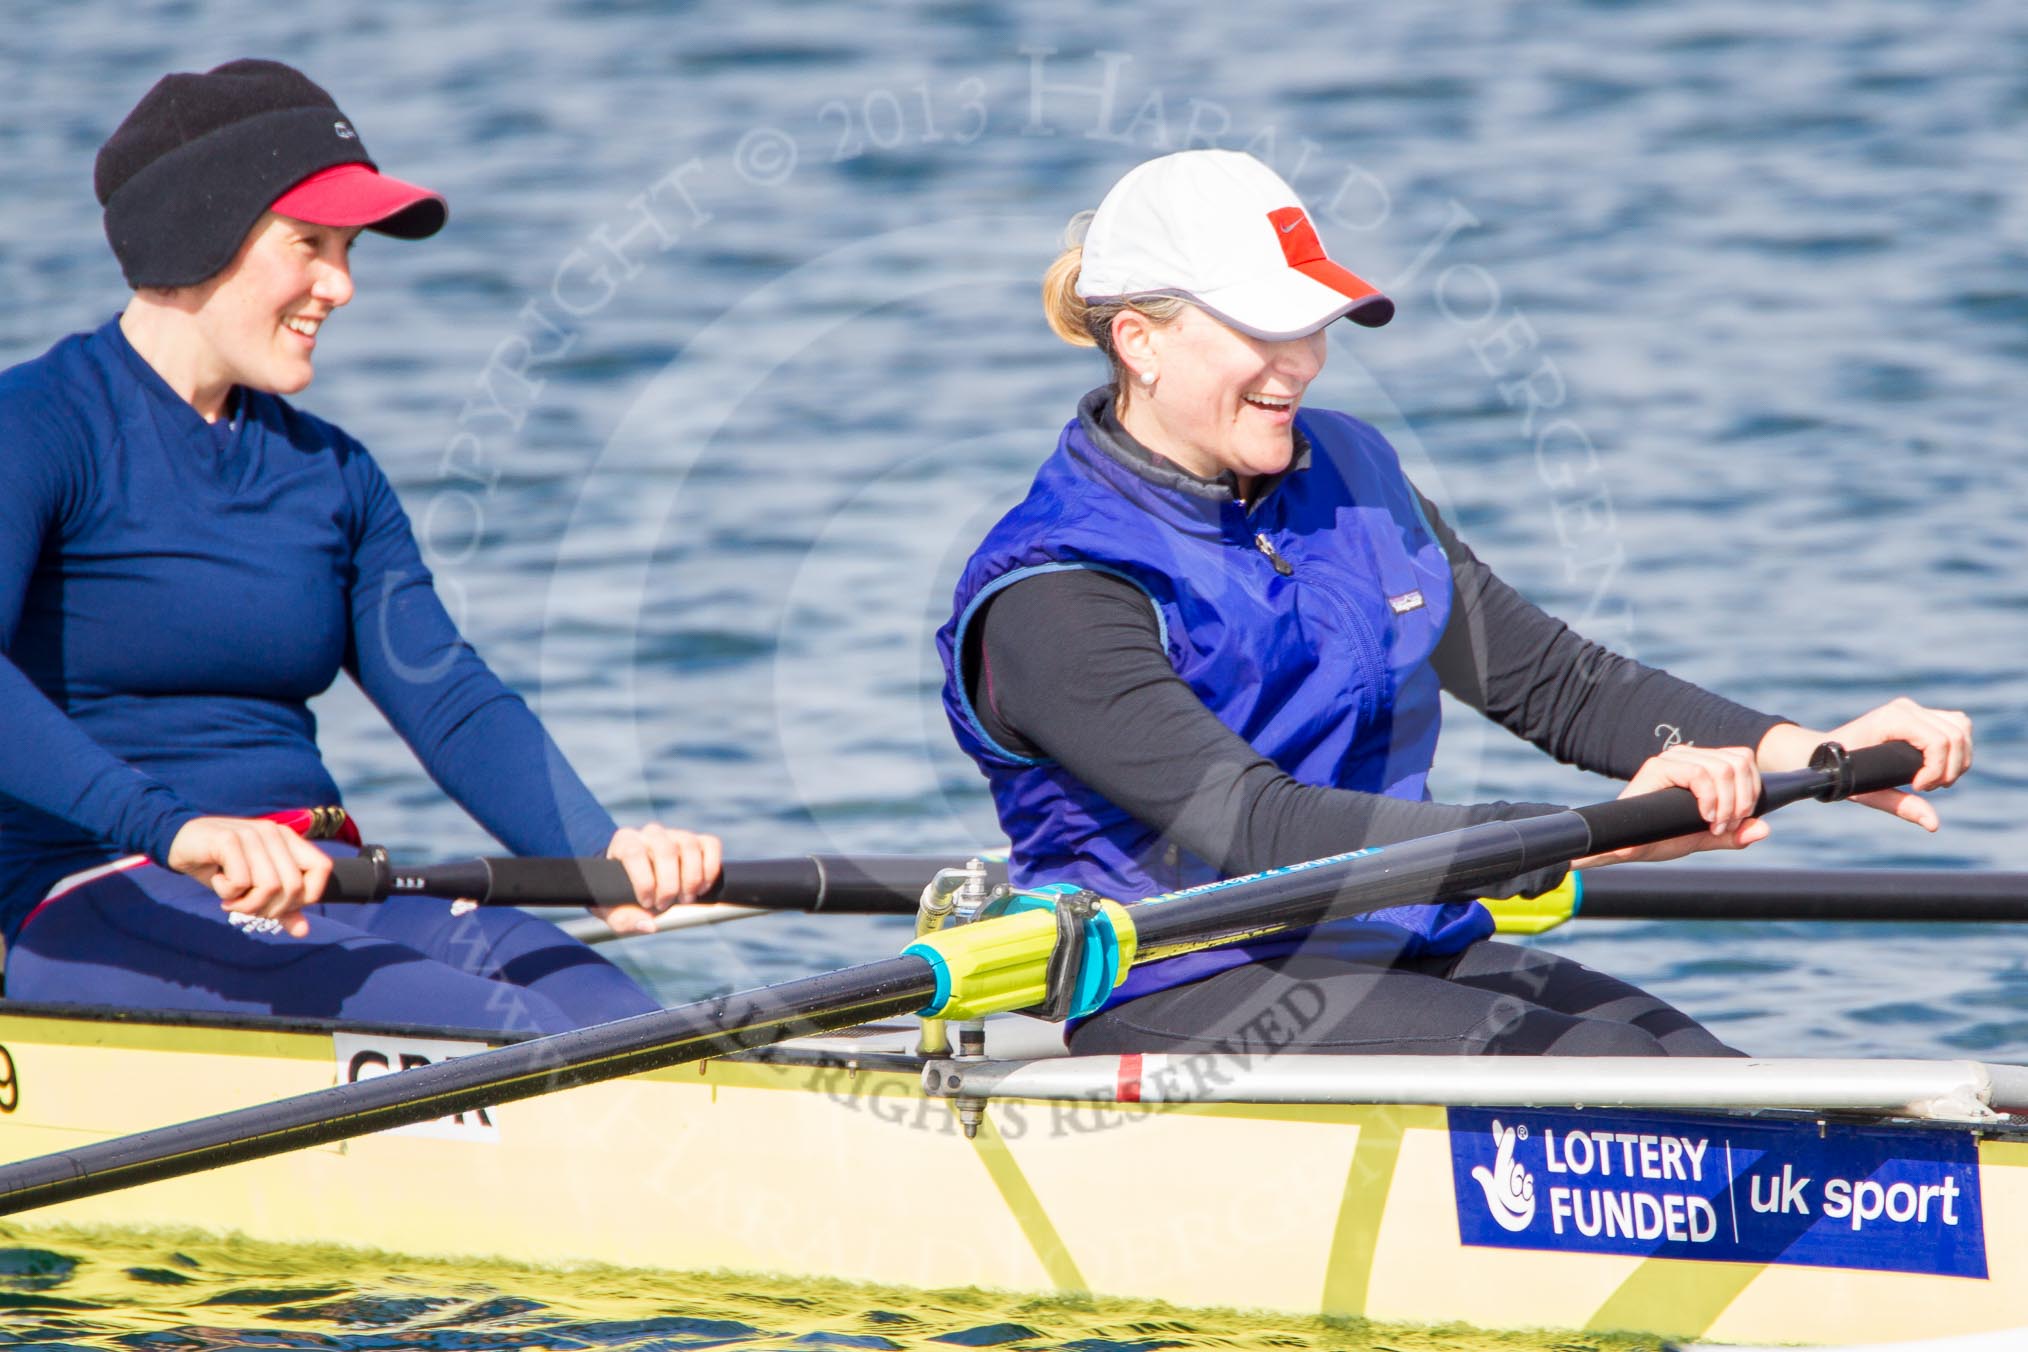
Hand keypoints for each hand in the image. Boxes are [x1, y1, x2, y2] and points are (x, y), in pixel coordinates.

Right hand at [166, 817, 333, 937]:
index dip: (307, 895)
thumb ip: (281, 907)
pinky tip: (218, 882)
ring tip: (231, 900)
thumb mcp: (254, 888)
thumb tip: (303, 932)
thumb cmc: (223, 867)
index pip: (323, 869)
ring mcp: (253, 833)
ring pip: (270, 886)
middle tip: (247, 907)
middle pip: (294, 886)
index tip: (278, 905)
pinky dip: (228, 893)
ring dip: (247, 905)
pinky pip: (241, 882)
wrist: (180, 842)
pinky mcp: (228, 839)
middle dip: (270, 909)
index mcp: (289, 840)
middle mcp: (275, 833)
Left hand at [591, 823, 722, 935]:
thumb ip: (624, 919)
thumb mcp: (612, 910)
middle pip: (666, 850)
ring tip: (686, 899)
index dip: (644, 881)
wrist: (634, 882)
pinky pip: (711, 844)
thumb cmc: (620, 895)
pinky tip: (703, 888)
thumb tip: (650, 925)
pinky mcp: (697, 841)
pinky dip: (711, 868)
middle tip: (665, 905)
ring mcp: (676, 835)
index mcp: (625, 842)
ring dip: (692, 878)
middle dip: (669, 884)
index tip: (647, 903)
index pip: (635, 853)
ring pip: (690, 845)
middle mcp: (651, 834)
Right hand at [1573, 744, 1769, 869]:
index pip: (1742, 759)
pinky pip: (1701, 774)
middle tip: (1726, 826)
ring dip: (1728, 802)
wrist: (1626, 846)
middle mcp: (1688, 755)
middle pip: (1740, 762)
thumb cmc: (1661, 838)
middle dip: (1742, 800)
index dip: (1751, 791)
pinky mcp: (1659, 767)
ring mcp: (1673, 758)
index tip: (1737, 821)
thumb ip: (1735, 834)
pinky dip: (1710, 798)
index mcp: (1701, 764)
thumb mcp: (1706, 838)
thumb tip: (1764, 829)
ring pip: (1725, 767)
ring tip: (1715, 825)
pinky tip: (1704, 816)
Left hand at [1757, 697, 1972, 831]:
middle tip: (1926, 788)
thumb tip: (1934, 824)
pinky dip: (1958, 748)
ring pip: (1962, 728)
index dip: (1937, 769)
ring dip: (1958, 759)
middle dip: (1950, 769)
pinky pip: (1957, 725)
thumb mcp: (1868, 792)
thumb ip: (1901, 806)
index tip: (1919, 788)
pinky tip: (1940, 768)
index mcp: (1891, 719)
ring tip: (1934, 780)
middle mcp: (1905, 708)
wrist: (1823, 753)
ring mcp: (1914, 708)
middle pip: (1956, 735)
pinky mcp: (1921, 714)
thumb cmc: (1840, 772)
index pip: (1938, 741)